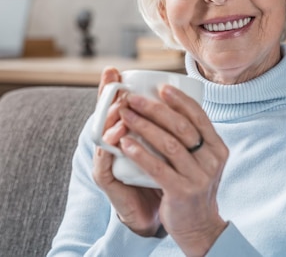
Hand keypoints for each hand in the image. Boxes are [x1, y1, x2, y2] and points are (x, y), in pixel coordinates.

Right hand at [91, 68, 162, 236]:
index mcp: (122, 135)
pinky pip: (106, 160)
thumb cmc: (163, 177)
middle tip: (116, 82)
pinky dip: (114, 147)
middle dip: (108, 96)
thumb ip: (168, 128)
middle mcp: (110, 146)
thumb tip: (184, 99)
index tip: (114, 70)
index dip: (110, 88)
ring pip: (102, 135)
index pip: (113, 107)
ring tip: (121, 106)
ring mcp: (105, 162)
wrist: (156, 215)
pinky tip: (121, 136)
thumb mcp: (166, 148)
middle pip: (102, 116)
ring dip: (110, 118)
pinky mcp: (106, 180)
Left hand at [118, 85, 228, 255]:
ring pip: (169, 144)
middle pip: (181, 126)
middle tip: (132, 98)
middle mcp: (212, 160)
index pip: (199, 116)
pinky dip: (140, 153)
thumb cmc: (192, 186)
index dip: (179, 99)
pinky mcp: (182, 192)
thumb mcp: (202, 160)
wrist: (199, 226)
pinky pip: (158, 168)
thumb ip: (193, 138)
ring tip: (125, 115)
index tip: (160, 87)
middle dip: (154, 109)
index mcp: (218, 148)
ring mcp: (198, 177)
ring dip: (143, 126)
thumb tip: (169, 105)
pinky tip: (125, 143)